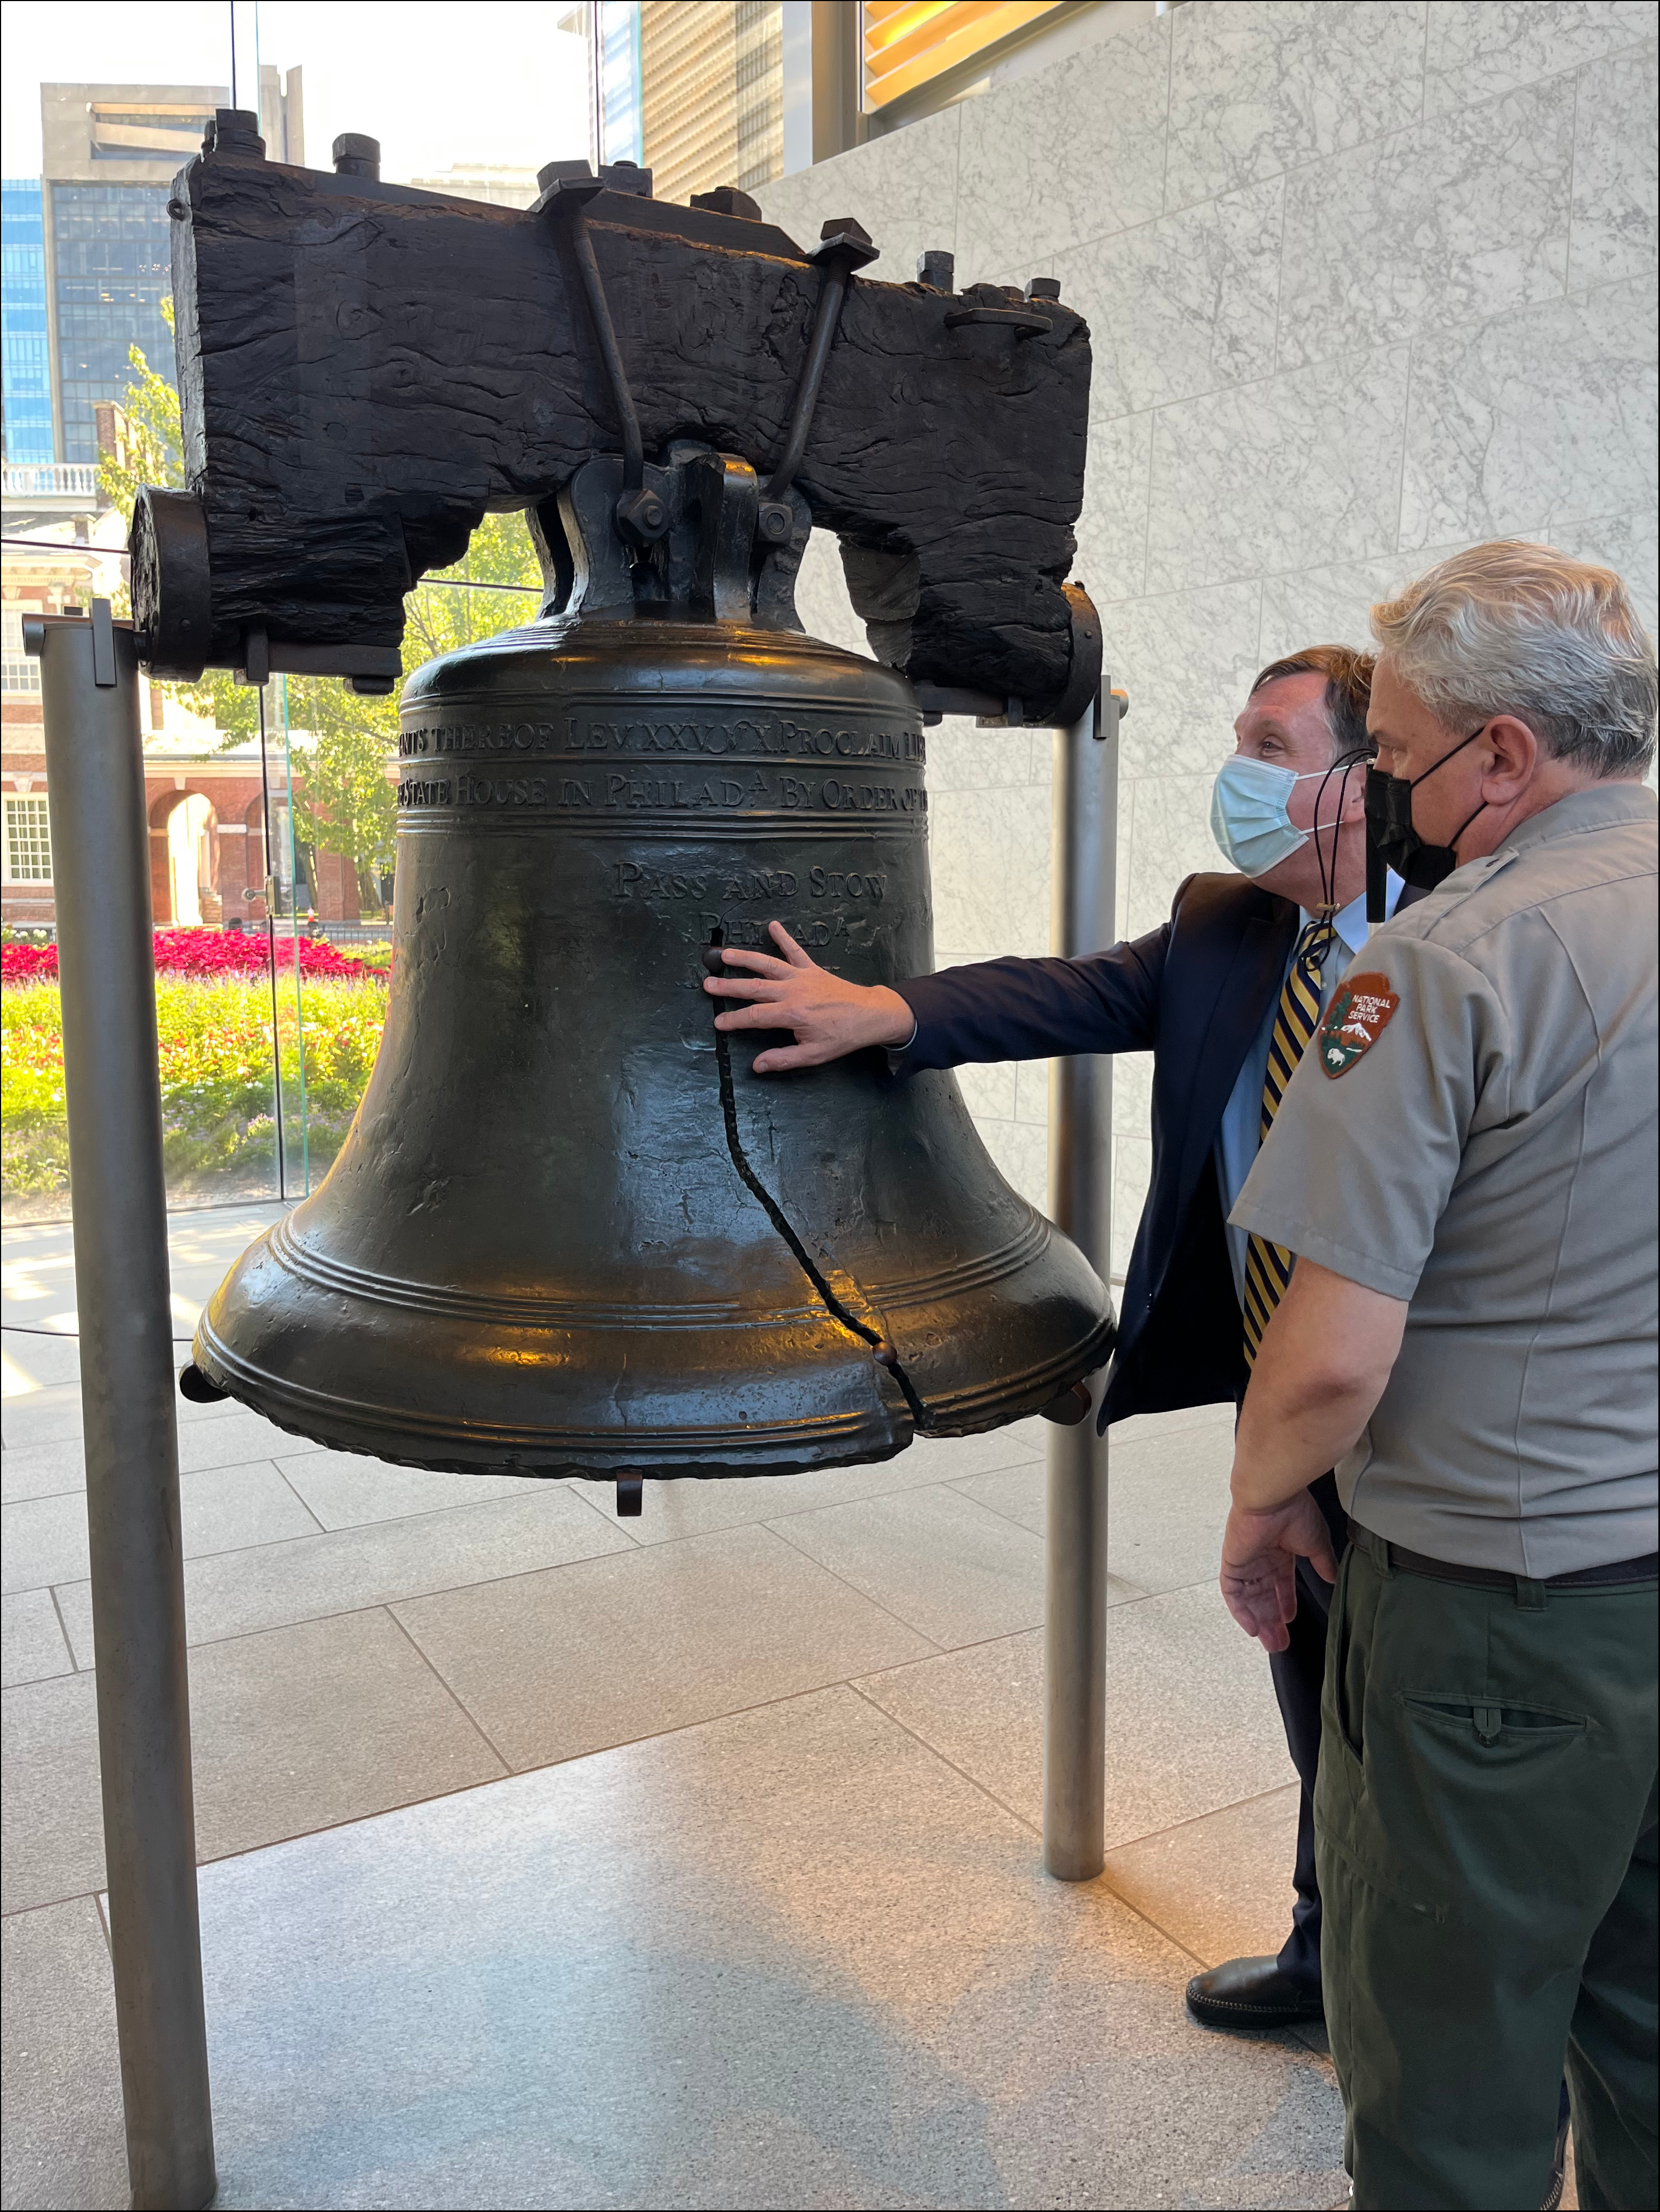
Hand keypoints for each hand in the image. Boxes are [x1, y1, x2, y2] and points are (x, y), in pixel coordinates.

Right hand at [701, 921, 914, 1072]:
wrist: (870, 1015)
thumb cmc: (842, 1036)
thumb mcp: (813, 1055)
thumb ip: (783, 1059)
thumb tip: (757, 1065)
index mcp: (792, 1014)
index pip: (754, 1017)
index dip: (733, 1020)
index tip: (718, 1022)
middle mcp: (793, 992)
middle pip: (754, 987)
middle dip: (729, 986)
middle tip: (708, 984)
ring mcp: (802, 977)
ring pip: (768, 965)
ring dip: (745, 958)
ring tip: (725, 954)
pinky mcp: (812, 969)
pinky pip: (795, 951)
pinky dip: (784, 937)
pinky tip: (773, 925)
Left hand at [1219, 1490, 1339, 1652]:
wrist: (1272, 1497)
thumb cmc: (1296, 1513)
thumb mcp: (1316, 1542)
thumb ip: (1323, 1563)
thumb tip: (1334, 1580)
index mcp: (1280, 1550)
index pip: (1280, 1582)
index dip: (1285, 1602)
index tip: (1290, 1620)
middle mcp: (1261, 1557)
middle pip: (1264, 1596)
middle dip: (1272, 1620)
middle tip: (1281, 1644)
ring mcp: (1246, 1561)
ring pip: (1250, 1599)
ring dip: (1259, 1621)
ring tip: (1272, 1644)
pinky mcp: (1232, 1563)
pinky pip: (1233, 1593)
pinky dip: (1241, 1611)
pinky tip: (1252, 1629)